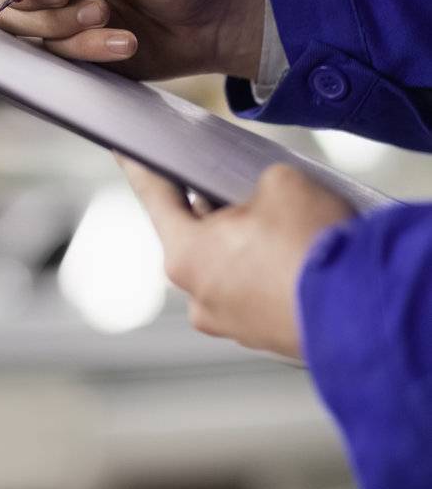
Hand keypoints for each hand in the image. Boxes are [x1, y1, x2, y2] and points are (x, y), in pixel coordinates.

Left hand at [117, 158, 352, 357]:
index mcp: (185, 254)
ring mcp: (230, 323)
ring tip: (285, 225)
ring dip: (247, 243)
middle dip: (215, 208)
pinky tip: (297, 255)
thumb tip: (258, 198)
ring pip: (228, 266)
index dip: (141, 166)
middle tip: (241, 185)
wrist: (364, 313)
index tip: (124, 151)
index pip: (155, 196)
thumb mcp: (279, 182)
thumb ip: (251, 183)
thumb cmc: (314, 248)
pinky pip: (255, 291)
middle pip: (195, 235)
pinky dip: (270, 271)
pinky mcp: (263, 337)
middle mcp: (198, 296)